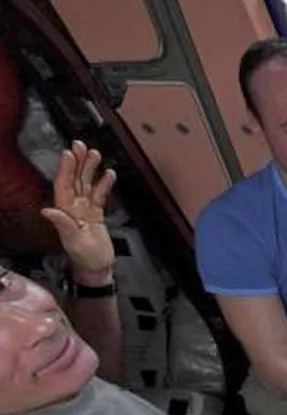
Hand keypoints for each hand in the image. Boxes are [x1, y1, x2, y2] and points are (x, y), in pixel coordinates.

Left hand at [41, 140, 116, 282]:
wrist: (99, 267)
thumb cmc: (85, 257)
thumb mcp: (74, 241)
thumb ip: (62, 225)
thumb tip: (47, 210)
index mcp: (66, 212)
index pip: (64, 185)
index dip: (66, 169)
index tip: (69, 154)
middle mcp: (74, 208)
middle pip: (75, 180)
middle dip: (77, 163)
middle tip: (80, 145)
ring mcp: (86, 210)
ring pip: (87, 184)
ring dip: (90, 169)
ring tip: (95, 154)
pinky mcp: (97, 214)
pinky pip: (100, 195)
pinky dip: (104, 184)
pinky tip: (109, 174)